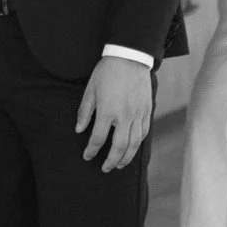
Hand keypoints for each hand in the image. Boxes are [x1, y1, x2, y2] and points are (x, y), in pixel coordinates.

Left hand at [76, 56, 153, 171]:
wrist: (130, 57)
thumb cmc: (107, 72)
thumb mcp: (90, 90)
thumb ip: (84, 112)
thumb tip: (79, 130)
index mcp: (107, 111)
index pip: (98, 139)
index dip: (91, 151)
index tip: (87, 156)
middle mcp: (124, 116)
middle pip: (119, 147)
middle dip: (111, 161)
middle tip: (105, 168)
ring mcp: (138, 114)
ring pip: (134, 143)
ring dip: (126, 157)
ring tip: (119, 165)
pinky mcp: (147, 111)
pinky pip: (144, 133)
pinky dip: (138, 144)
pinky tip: (132, 149)